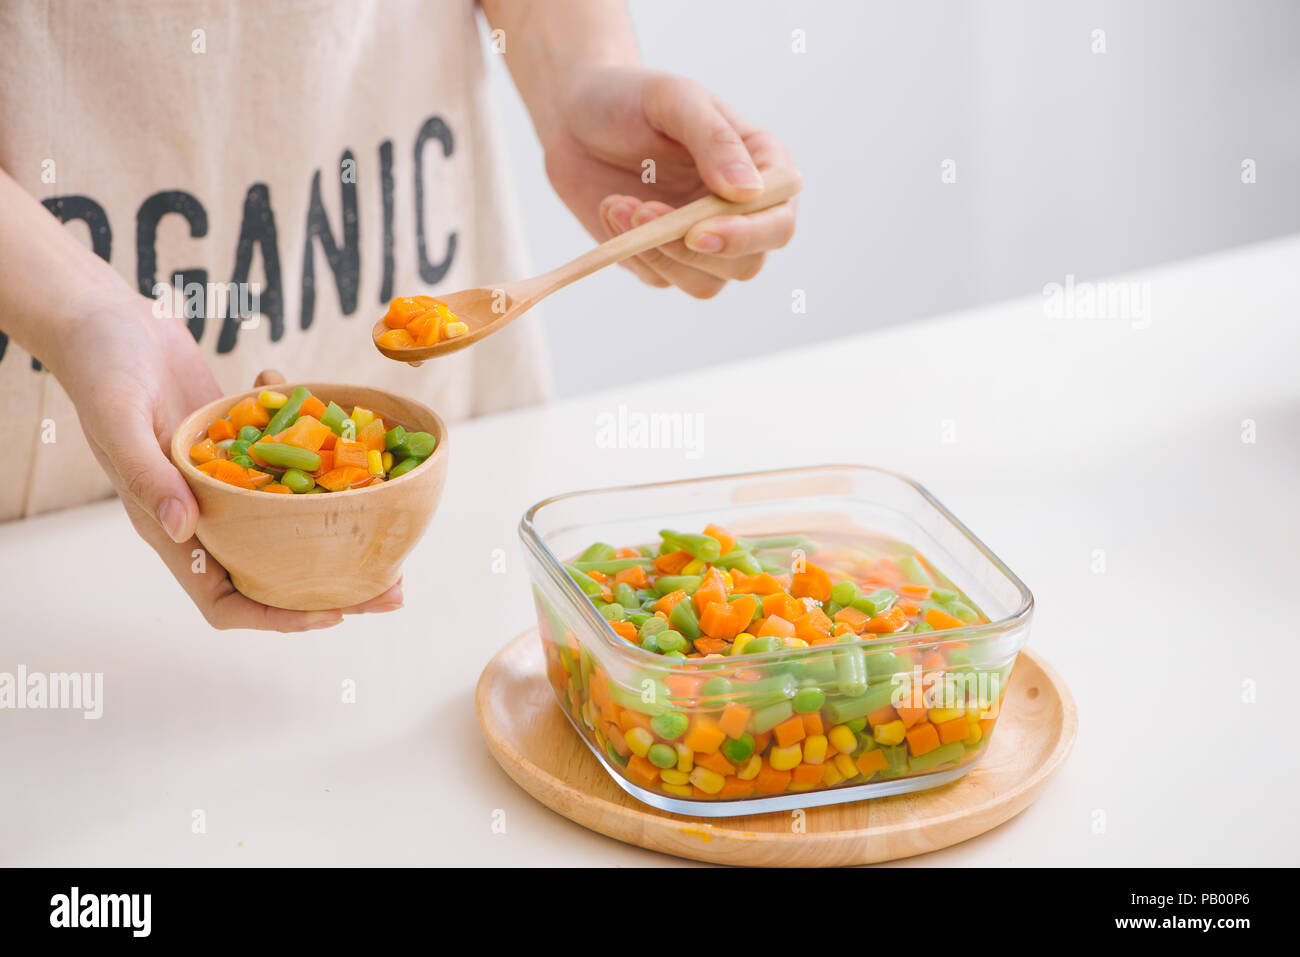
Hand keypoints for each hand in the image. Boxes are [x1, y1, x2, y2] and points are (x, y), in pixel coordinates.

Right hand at [58, 295, 402, 630]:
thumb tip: (186, 530)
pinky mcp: (241, 446)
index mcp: (169, 527)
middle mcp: (203, 514)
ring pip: (292, 523)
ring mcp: (226, 482)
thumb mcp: (118, 418)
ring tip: (398, 524)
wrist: (105, 320)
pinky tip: (330, 411)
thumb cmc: (100, 367)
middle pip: (275, 572)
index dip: (277, 617)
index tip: (335, 613)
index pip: (224, 601)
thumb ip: (148, 476)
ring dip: (342, 526)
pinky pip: (288, 464)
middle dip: (334, 585)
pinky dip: (315, 445)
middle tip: (396, 586)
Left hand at [543, 66, 797, 297]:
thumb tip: (748, 191)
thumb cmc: (630, 97)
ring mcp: (704, 240)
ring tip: (620, 205)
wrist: (574, 116)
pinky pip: (661, 278)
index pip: (777, 222)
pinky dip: (632, 252)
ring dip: (658, 253)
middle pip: (746, 264)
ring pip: (705, 284)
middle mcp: (741, 212)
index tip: (698, 232)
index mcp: (762, 169)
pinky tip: (613, 209)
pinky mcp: (665, 259)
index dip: (747, 235)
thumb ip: (714, 139)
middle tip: (643, 212)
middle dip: (692, 250)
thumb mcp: (673, 100)